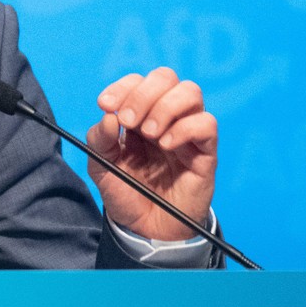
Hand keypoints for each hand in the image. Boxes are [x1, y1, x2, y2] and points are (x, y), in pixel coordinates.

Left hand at [86, 67, 216, 241]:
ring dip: (165, 107)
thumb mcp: (101, 168)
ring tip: (150, 134)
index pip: (138, 81)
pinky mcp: (205, 151)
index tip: (106, 105)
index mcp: (139, 115)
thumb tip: (109, 117)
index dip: (122, 87)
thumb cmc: (127, 194)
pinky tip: (167, 144)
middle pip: (166, 77)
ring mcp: (187, 132)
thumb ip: (99, 141)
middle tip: (129, 122)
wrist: (146, 229)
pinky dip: (185, 127)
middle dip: (144, 94)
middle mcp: (165, 117)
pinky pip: (206, 124)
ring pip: (190, 92)